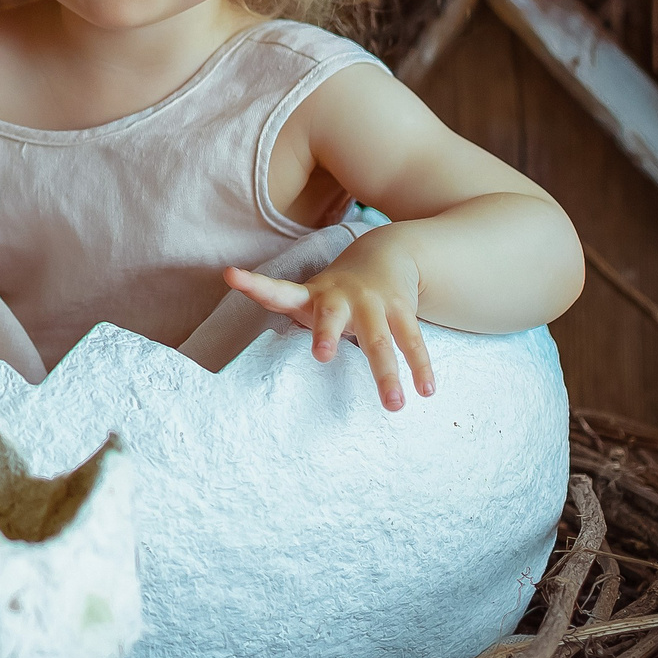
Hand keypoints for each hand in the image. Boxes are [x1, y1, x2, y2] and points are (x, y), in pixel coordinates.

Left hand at [224, 237, 434, 411]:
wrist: (385, 253)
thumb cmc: (335, 294)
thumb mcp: (309, 299)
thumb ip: (290, 321)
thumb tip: (263, 370)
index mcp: (309, 296)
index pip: (276, 291)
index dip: (254, 285)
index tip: (231, 275)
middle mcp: (339, 298)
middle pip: (330, 318)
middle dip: (327, 335)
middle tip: (322, 356)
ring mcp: (371, 303)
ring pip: (378, 339)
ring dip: (386, 373)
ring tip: (394, 404)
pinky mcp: (400, 310)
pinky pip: (410, 340)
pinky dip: (420, 366)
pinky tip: (426, 390)